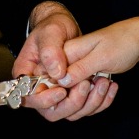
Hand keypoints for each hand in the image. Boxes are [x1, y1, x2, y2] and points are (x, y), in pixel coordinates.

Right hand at [13, 5, 116, 122]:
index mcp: (28, 73)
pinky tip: (110, 85)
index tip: (63, 91)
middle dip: (73, 103)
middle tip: (87, 84)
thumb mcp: (52, 32)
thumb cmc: (54, 25)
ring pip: (71, 112)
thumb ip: (51, 51)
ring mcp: (58, 92)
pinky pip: (85, 108)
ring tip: (103, 80)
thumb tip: (56, 74)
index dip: (46, 100)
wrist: (68, 25)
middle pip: (52, 111)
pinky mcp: (73, 93)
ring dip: (90, 102)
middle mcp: (41, 86)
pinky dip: (100, 101)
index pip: (29, 98)